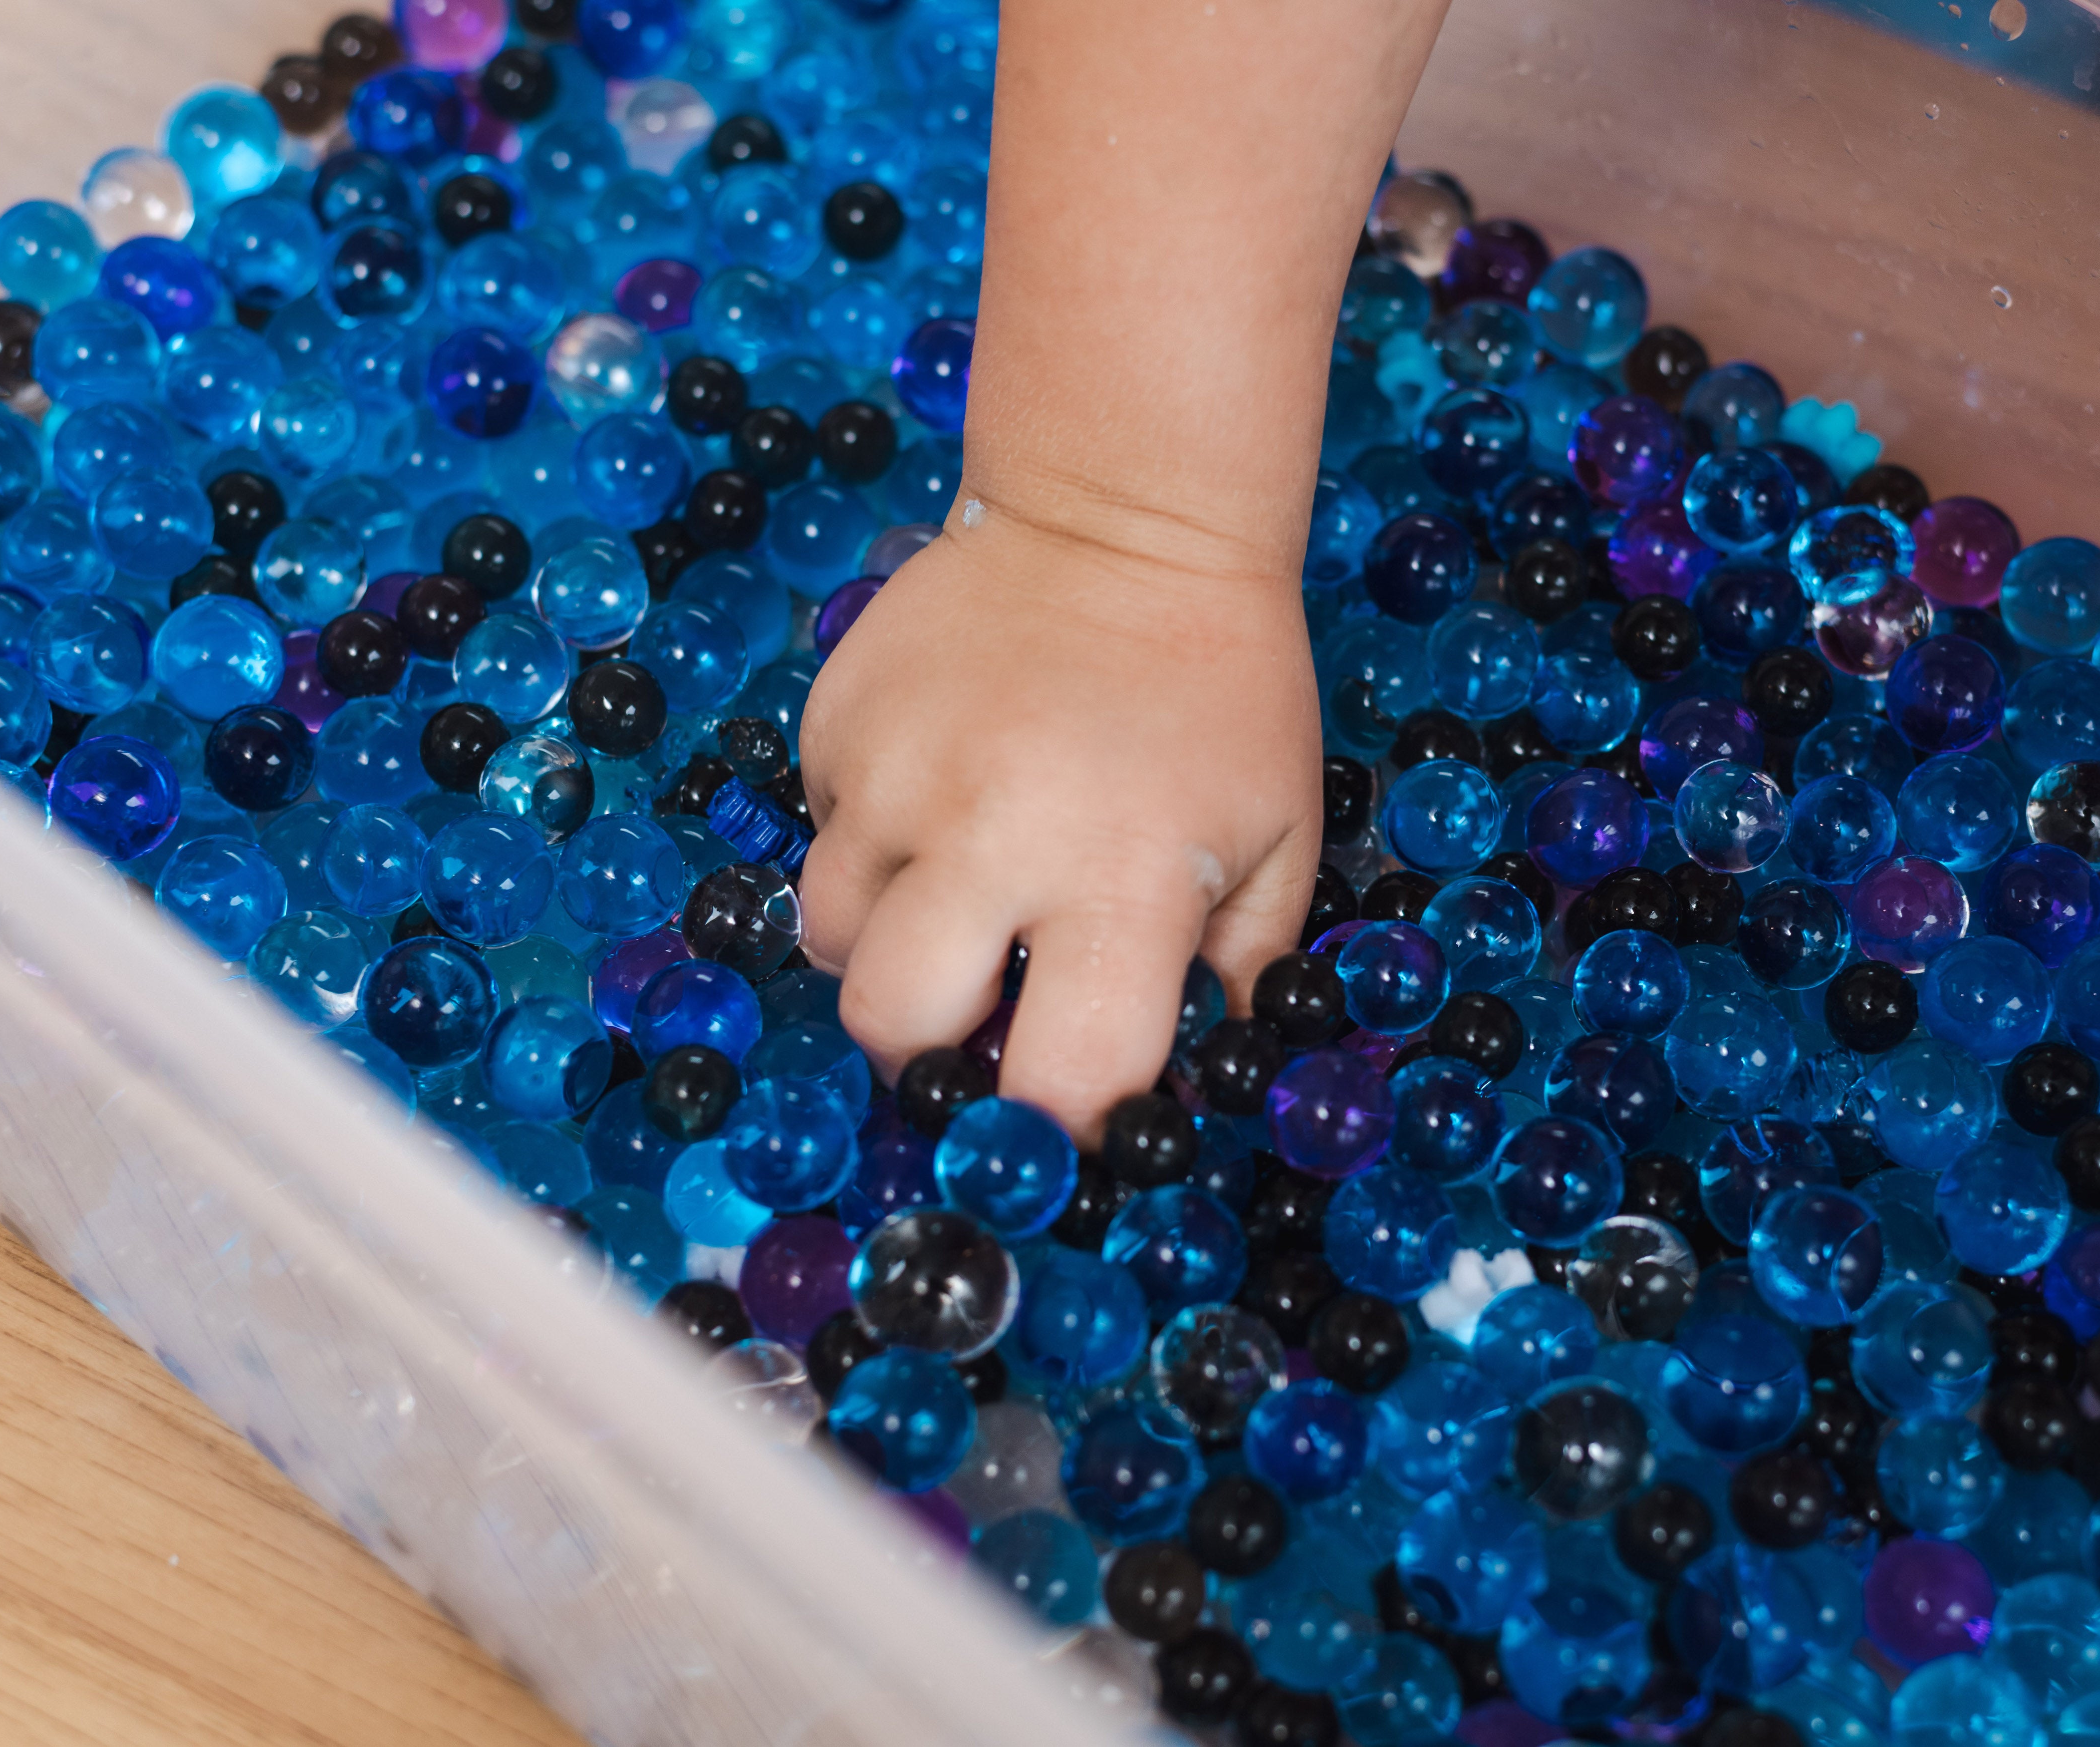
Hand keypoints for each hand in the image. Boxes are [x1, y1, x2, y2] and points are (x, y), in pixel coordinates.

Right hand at [795, 499, 1321, 1144]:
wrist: (1125, 519)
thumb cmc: (1222, 693)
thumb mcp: (1277, 841)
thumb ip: (1239, 977)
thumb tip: (1185, 1079)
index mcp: (1116, 882)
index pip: (1058, 1081)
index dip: (1057, 1126)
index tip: (1066, 1111)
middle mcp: (989, 837)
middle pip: (892, 1025)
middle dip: (930, 1046)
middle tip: (980, 1006)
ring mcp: (894, 775)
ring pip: (831, 938)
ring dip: (887, 945)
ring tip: (958, 892)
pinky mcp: (836, 723)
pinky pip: (823, 836)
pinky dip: (868, 846)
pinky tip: (939, 797)